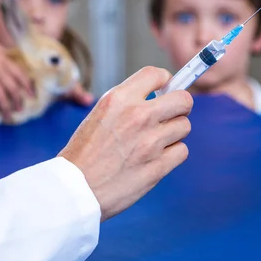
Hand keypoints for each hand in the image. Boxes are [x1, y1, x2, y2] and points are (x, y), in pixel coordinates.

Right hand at [0, 34, 33, 117]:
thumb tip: (8, 57)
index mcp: (2, 57)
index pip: (20, 73)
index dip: (27, 85)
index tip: (31, 94)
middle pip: (13, 88)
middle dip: (18, 101)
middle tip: (20, 109)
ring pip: (3, 98)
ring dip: (6, 110)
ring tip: (8, 118)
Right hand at [58, 67, 192, 221]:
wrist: (76, 187)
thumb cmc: (84, 152)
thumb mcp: (100, 114)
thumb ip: (127, 103)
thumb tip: (158, 96)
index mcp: (119, 99)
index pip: (157, 74)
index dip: (165, 81)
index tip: (163, 90)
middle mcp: (138, 115)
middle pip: (183, 100)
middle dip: (179, 107)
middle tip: (168, 115)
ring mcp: (150, 141)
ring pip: (184, 126)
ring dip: (173, 133)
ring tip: (154, 141)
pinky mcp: (158, 166)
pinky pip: (182, 151)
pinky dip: (172, 154)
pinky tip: (155, 157)